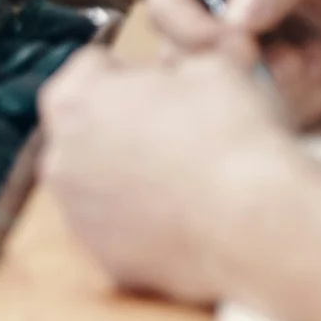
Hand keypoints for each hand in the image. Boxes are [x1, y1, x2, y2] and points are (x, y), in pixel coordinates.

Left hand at [38, 47, 302, 304]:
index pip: (91, 67)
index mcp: (74, 101)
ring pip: (98, 178)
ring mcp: (79, 214)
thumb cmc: (233, 138)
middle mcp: (60, 158)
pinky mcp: (106, 258)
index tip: (163, 83)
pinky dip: (141, 218)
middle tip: (173, 127)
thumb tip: (173, 73)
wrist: (259, 225)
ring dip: (127, 171)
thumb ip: (171, 63)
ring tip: (182, 175)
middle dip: (121, 120)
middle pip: (86, 124)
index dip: (132, 69)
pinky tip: (182, 215)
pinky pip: (118, 226)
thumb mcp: (209, 67)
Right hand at [145, 0, 320, 125]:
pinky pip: (253, 120)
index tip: (237, 47)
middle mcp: (228, 17)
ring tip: (316, 69)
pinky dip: (289, 110)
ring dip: (266, 88)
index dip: (188, 27)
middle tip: (289, 63)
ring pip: (215, 93)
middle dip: (232, 68)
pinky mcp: (271, 103)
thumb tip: (232, 16)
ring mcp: (249, 63)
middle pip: (179, 54)